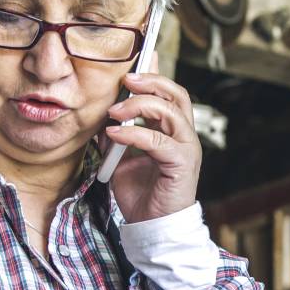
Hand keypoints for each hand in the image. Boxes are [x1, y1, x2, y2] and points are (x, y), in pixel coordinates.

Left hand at [102, 72, 201, 223]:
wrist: (150, 226)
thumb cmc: (140, 194)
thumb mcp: (120, 158)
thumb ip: (116, 134)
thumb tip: (103, 112)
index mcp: (172, 130)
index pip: (170, 93)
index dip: (155, 75)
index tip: (135, 63)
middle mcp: (184, 135)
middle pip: (177, 94)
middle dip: (151, 82)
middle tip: (126, 80)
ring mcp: (186, 148)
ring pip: (171, 111)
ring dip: (140, 105)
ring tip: (114, 112)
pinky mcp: (181, 164)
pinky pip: (158, 141)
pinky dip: (134, 134)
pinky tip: (114, 135)